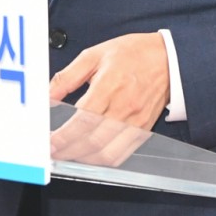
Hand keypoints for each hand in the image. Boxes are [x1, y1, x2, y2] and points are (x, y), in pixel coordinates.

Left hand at [48, 32, 169, 165]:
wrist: (168, 58)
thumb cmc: (133, 54)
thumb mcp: (94, 55)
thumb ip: (67, 77)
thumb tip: (47, 95)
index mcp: (110, 87)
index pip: (83, 120)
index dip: (63, 136)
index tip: (49, 143)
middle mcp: (124, 108)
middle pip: (92, 141)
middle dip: (68, 151)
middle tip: (52, 151)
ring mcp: (136, 122)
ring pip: (107, 154)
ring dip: (84, 159)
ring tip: (67, 154)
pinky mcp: (143, 130)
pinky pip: (122, 155)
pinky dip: (103, 161)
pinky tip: (89, 156)